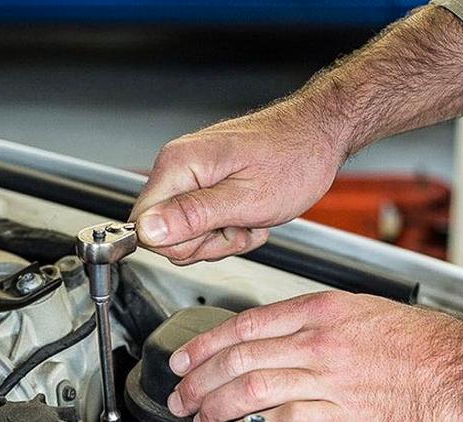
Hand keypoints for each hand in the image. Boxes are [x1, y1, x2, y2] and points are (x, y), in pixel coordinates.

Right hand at [130, 101, 346, 264]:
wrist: (318, 137)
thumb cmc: (295, 158)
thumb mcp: (246, 199)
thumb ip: (193, 216)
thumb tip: (148, 231)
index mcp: (179, 165)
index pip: (144, 225)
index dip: (181, 243)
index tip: (215, 233)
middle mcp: (178, 167)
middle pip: (165, 234)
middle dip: (207, 242)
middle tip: (240, 224)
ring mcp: (191, 175)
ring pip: (187, 234)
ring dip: (223, 237)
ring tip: (250, 217)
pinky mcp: (204, 184)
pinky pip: (203, 224)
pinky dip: (230, 229)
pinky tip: (250, 214)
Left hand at [164, 291, 462, 421]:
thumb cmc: (427, 343)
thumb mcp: (365, 312)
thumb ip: (317, 324)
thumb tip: (278, 340)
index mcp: (322, 310)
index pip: (245, 326)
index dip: (204, 346)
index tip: (184, 361)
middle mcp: (319, 341)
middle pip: (238, 359)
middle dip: (198, 382)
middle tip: (180, 397)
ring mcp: (329, 378)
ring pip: (252, 390)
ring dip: (217, 408)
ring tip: (202, 420)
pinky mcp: (344, 415)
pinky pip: (285, 421)